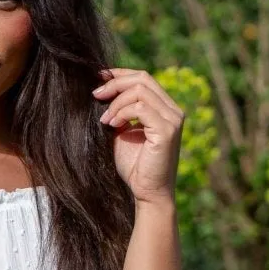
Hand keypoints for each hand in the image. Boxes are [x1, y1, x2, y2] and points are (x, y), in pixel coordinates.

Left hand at [93, 68, 183, 207]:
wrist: (147, 194)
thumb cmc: (134, 168)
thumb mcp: (122, 133)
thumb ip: (118, 112)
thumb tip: (101, 91)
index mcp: (165, 108)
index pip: (143, 78)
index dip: (120, 74)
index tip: (98, 78)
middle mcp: (173, 110)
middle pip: (143, 78)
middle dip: (115, 83)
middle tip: (95, 95)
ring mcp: (172, 119)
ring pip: (141, 90)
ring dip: (116, 101)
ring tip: (104, 119)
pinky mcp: (167, 131)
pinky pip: (141, 108)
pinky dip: (122, 112)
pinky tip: (112, 125)